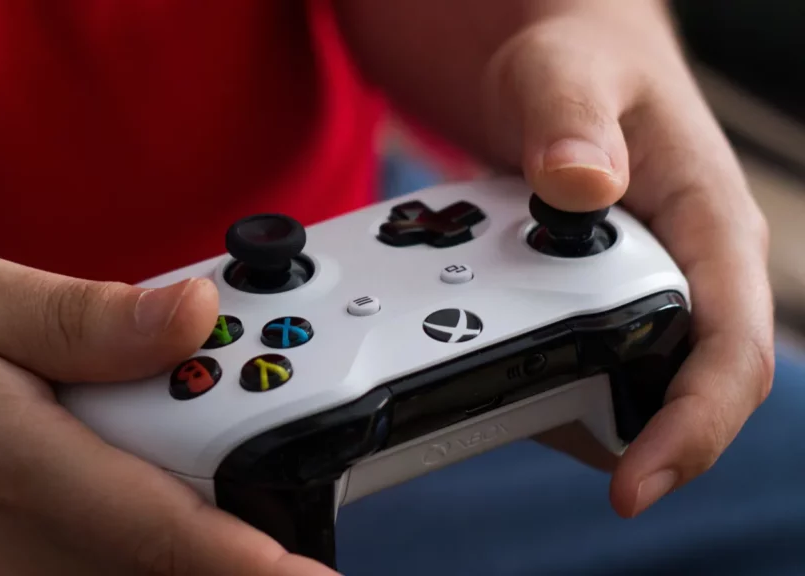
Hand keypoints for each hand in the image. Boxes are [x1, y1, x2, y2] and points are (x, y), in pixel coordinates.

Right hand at [0, 246, 335, 574]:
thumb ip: (82, 319)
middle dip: (231, 526)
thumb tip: (191, 318)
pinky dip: (128, 553)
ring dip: (182, 538)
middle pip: (159, 561)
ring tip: (175, 461)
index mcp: (10, 460)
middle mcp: (2, 545)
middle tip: (251, 450)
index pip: (159, 529)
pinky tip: (125, 500)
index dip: (251, 563)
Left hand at [478, 13, 774, 515]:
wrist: (559, 67)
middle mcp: (686, 274)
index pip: (729, 351)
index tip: (633, 486)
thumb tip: (583, 182)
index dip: (692, 430)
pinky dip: (528, 362)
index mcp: (710, 224)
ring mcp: (640, 294)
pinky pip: (573, 359)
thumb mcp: (567, 70)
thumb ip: (572, 117)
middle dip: (598, 418)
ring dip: (552, 388)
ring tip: (478, 344)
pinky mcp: (595, 304)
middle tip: (501, 391)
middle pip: (669, 391)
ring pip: (616, 385)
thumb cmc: (583, 63)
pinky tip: (480, 335)